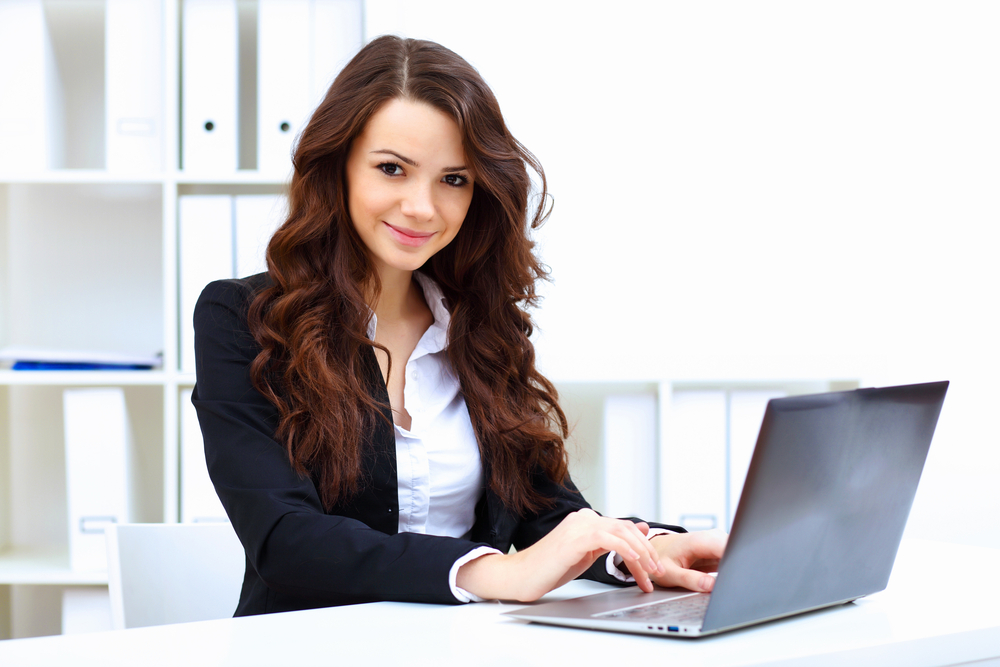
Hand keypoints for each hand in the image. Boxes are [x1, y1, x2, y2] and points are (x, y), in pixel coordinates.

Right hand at [456, 509, 664, 601]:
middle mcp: (584, 518)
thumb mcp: (587, 555)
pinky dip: (627, 551)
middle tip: (657, 572)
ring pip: (622, 533)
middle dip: (647, 551)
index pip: (623, 528)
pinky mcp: (577, 537)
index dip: (642, 546)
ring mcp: (580, 525)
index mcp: (585, 521)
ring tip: (650, 573)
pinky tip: (635, 564)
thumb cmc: (550, 569)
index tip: (652, 567)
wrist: (522, 576)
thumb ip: (611, 542)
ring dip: (642, 554)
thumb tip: (640, 529)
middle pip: (626, 529)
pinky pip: (610, 540)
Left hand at [648, 529, 727, 592]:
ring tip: (718, 579)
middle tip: (724, 585)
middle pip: (735, 551)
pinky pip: (732, 558)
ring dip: (732, 570)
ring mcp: (717, 542)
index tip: (732, 579)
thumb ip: (690, 579)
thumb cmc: (662, 558)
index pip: (727, 548)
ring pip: (736, 555)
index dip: (734, 563)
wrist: (659, 549)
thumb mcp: (669, 573)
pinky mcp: (719, 549)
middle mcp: (711, 537)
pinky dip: (729, 569)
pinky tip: (720, 577)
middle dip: (734, 569)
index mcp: (699, 540)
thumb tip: (711, 585)